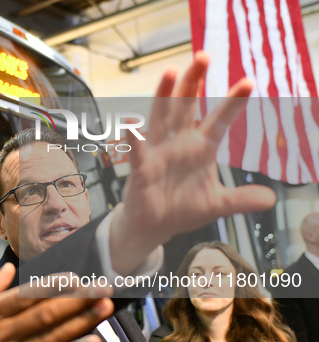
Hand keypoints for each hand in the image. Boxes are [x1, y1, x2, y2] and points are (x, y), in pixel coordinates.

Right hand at [0, 263, 113, 341]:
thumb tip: (8, 268)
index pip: (24, 297)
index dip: (51, 286)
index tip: (75, 276)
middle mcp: (3, 335)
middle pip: (46, 314)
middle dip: (77, 299)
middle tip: (102, 286)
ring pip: (53, 337)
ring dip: (82, 321)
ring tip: (104, 308)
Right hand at [110, 52, 275, 274]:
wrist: (155, 225)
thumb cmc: (182, 208)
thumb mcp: (217, 204)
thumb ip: (241, 199)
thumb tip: (270, 199)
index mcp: (200, 148)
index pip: (218, 120)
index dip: (232, 102)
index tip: (249, 82)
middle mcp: (179, 143)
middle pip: (187, 105)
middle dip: (194, 81)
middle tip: (204, 55)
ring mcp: (159, 152)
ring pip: (162, 117)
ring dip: (165, 94)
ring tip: (170, 70)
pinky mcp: (142, 167)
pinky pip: (138, 150)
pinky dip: (134, 138)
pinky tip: (132, 125)